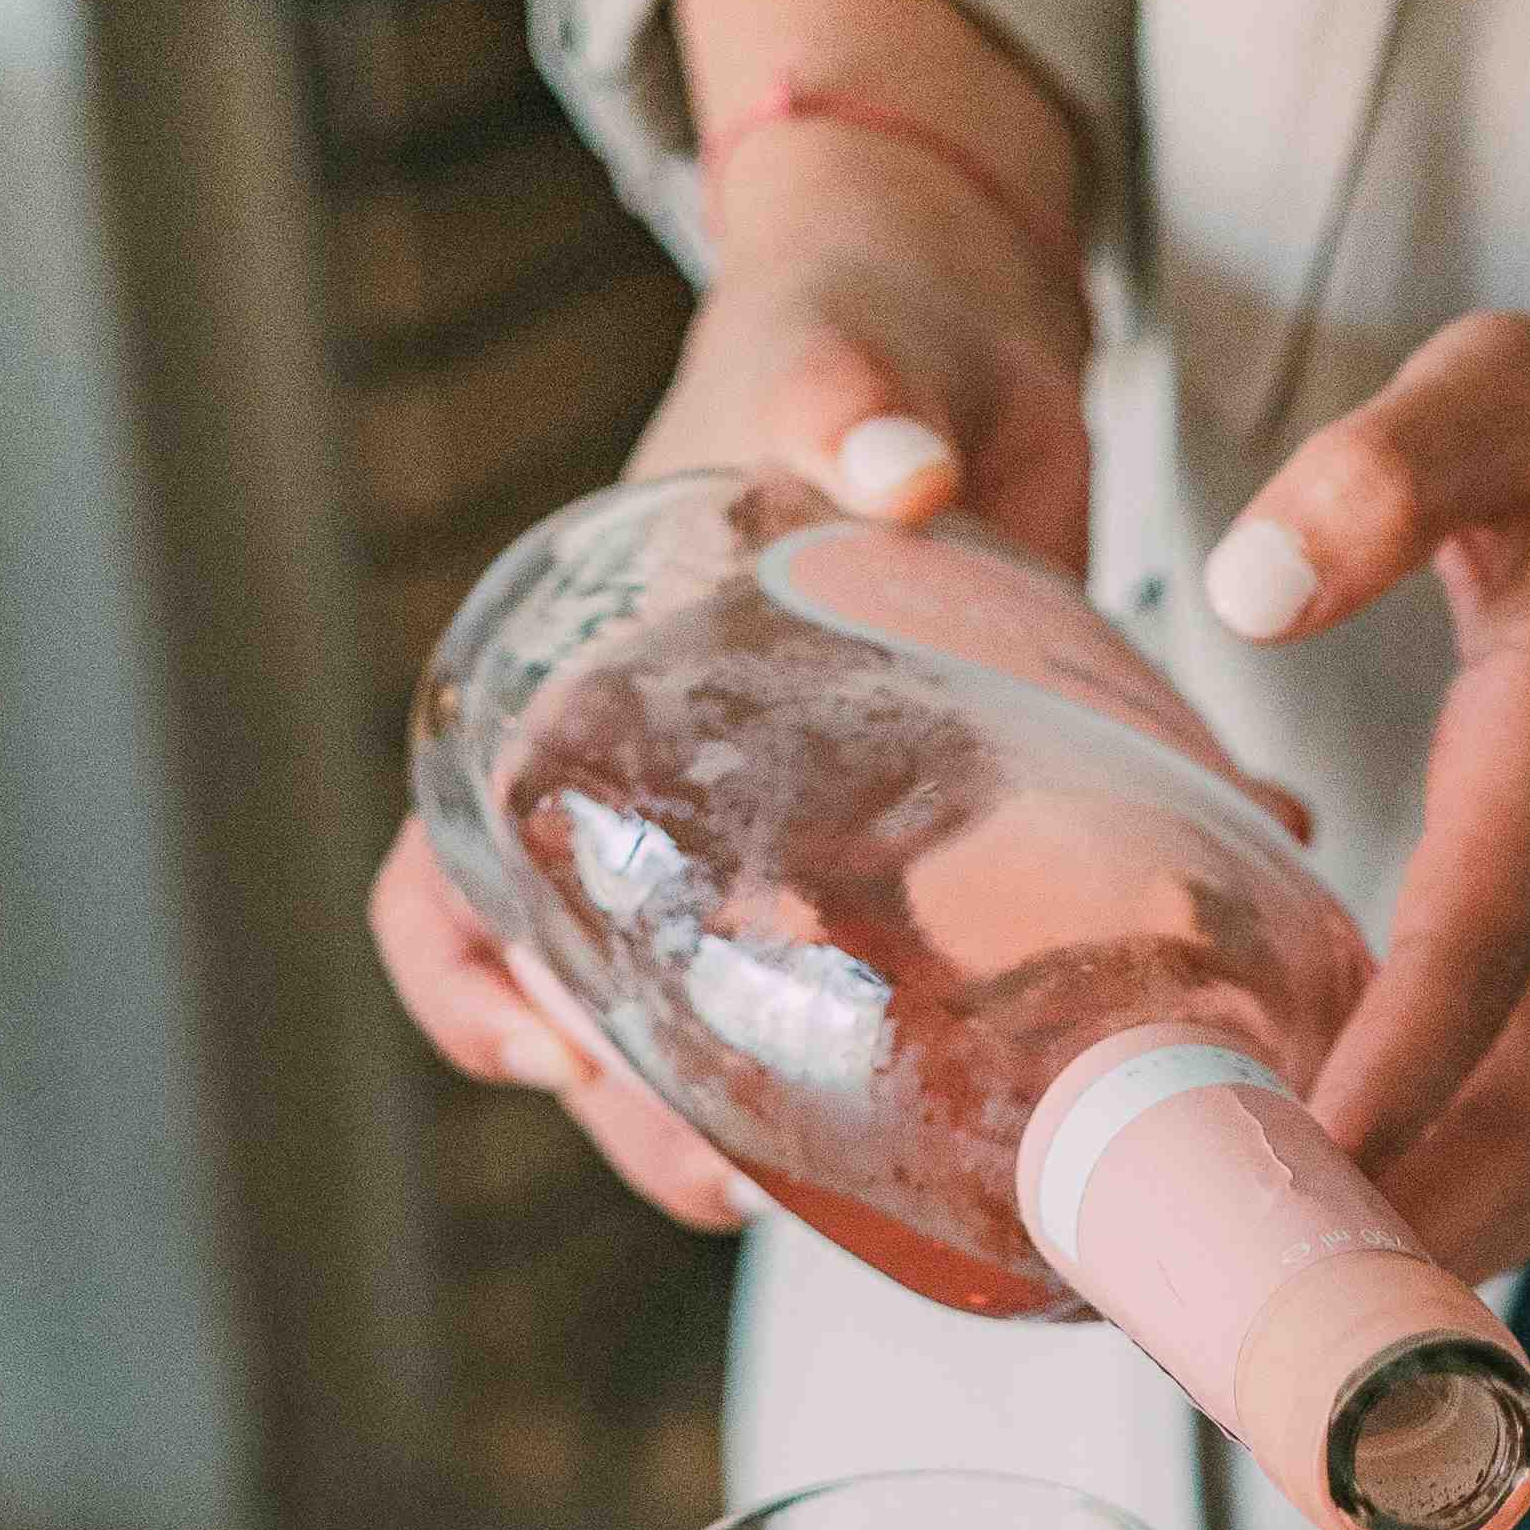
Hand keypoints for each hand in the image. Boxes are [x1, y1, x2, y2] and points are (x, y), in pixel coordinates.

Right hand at [367, 0, 1096, 1229]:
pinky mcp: (922, 855)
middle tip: (733, 1191)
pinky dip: (990, 1037)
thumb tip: (895, 462)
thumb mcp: (838, 344)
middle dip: (643, 1118)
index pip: (449, 875)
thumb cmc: (854, 328)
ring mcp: (791, 840)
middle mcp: (664, 796)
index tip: (546, 1051)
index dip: (465, 982)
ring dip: (786, 1133)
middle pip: (593, 1007)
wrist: (981, 339)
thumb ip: (848, 385)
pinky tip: (1080, 1059)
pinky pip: (921, 987)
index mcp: (581, 695)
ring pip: (740, 1036)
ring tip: (873, 1201)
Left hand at [1199, 294, 1529, 1272]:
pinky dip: (1440, 1210)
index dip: (1401, 1068)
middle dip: (1413, 1235)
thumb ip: (1387, 471)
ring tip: (1265, 1320)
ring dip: (1431, 1254)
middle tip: (1246, 1316)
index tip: (1300, 1169)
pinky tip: (1320, 1234)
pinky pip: (1526, 1132)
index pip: (1484, 939)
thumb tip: (1256, 587)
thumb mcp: (1500, 389)